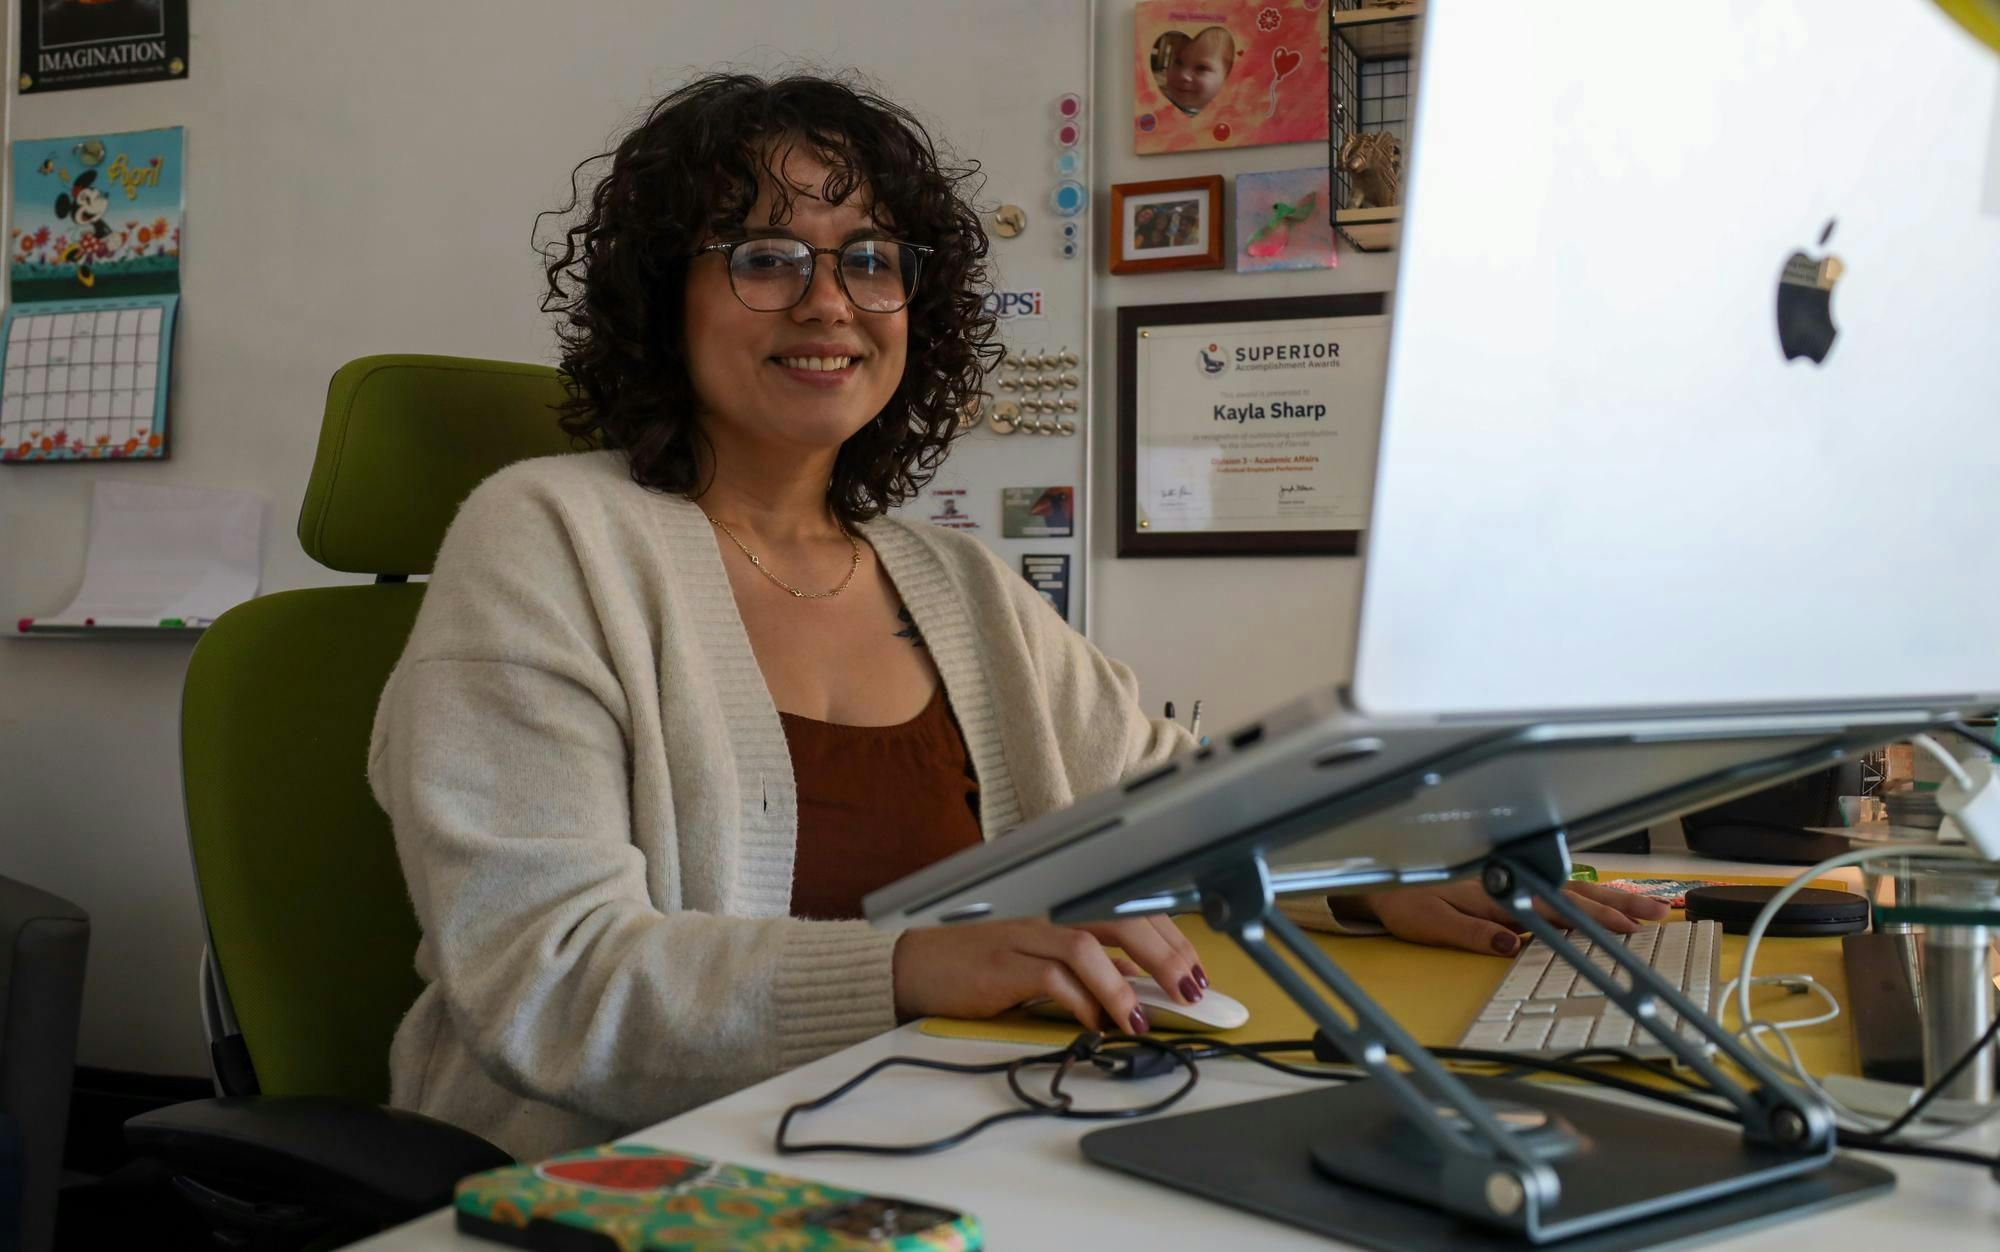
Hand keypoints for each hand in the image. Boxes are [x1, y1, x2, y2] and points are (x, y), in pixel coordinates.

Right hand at [891, 915, 1206, 1033]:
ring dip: (1123, 986)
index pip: (1132, 909)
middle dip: (1164, 955)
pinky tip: (1092, 1022)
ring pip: (1087, 946)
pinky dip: (1078, 1000)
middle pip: (1120, 918)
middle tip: (1188, 991)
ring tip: (1142, 1020)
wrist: (917, 964)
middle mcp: (1048, 911)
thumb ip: (1088, 963)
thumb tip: (1140, 985)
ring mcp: (1023, 935)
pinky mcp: (1000, 965)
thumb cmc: (982, 962)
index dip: (1172, 937)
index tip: (1195, 970)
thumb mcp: (1043, 956)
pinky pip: (1050, 977)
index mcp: (1064, 906)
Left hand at [1361, 880, 1670, 955]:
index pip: (1555, 908)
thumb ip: (1471, 932)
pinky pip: (1557, 884)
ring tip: (1648, 905)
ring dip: (1609, 896)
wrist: (1378, 875)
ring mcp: (1512, 877)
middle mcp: (1510, 880)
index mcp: (1496, 891)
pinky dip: (1586, 891)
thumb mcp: (1429, 922)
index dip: (1594, 918)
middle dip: (1618, 903)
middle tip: (1660, 912)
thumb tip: (1513, 944)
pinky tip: (1607, 897)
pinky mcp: (1509, 878)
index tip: (1631, 927)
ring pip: (1570, 886)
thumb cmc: (1402, 900)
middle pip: (1574, 893)